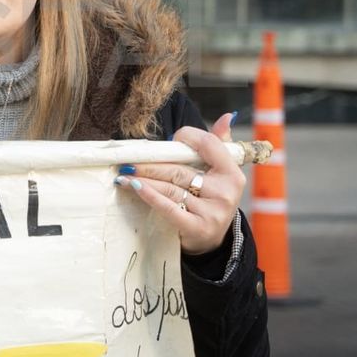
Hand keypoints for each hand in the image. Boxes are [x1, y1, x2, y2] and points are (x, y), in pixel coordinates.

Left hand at [114, 113, 244, 254]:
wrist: (213, 239)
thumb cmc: (211, 198)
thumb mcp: (221, 172)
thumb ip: (219, 144)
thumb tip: (227, 116)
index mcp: (232, 173)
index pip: (208, 145)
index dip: (187, 137)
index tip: (169, 139)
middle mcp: (225, 192)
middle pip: (180, 169)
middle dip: (152, 163)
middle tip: (129, 159)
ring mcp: (211, 212)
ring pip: (170, 187)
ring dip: (143, 177)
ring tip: (124, 172)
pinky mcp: (196, 227)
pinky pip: (168, 207)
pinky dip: (149, 195)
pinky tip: (134, 186)